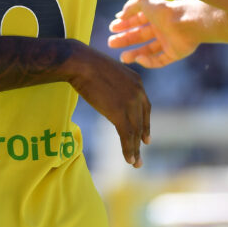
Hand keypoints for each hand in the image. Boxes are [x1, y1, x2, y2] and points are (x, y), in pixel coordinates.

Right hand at [65, 43, 149, 167]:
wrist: (81, 63)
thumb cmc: (87, 64)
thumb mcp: (108, 72)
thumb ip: (114, 84)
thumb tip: (107, 92)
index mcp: (137, 81)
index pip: (145, 107)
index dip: (145, 124)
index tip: (146, 138)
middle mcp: (138, 93)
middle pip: (141, 121)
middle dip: (141, 139)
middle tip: (141, 153)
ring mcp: (130, 103)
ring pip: (135, 131)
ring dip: (135, 149)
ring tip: (135, 163)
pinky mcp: (119, 113)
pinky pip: (127, 136)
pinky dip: (128, 149)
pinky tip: (128, 159)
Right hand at [108, 0, 200, 67]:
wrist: (186, 22)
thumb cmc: (165, 9)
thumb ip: (130, 5)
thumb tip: (120, 15)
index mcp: (155, 14)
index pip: (137, 20)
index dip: (124, 24)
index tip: (112, 27)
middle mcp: (161, 27)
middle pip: (140, 35)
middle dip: (125, 39)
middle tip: (110, 42)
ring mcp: (168, 41)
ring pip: (148, 50)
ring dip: (134, 53)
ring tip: (122, 57)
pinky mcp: (175, 53)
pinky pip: (160, 60)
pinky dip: (149, 61)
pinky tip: (139, 59)